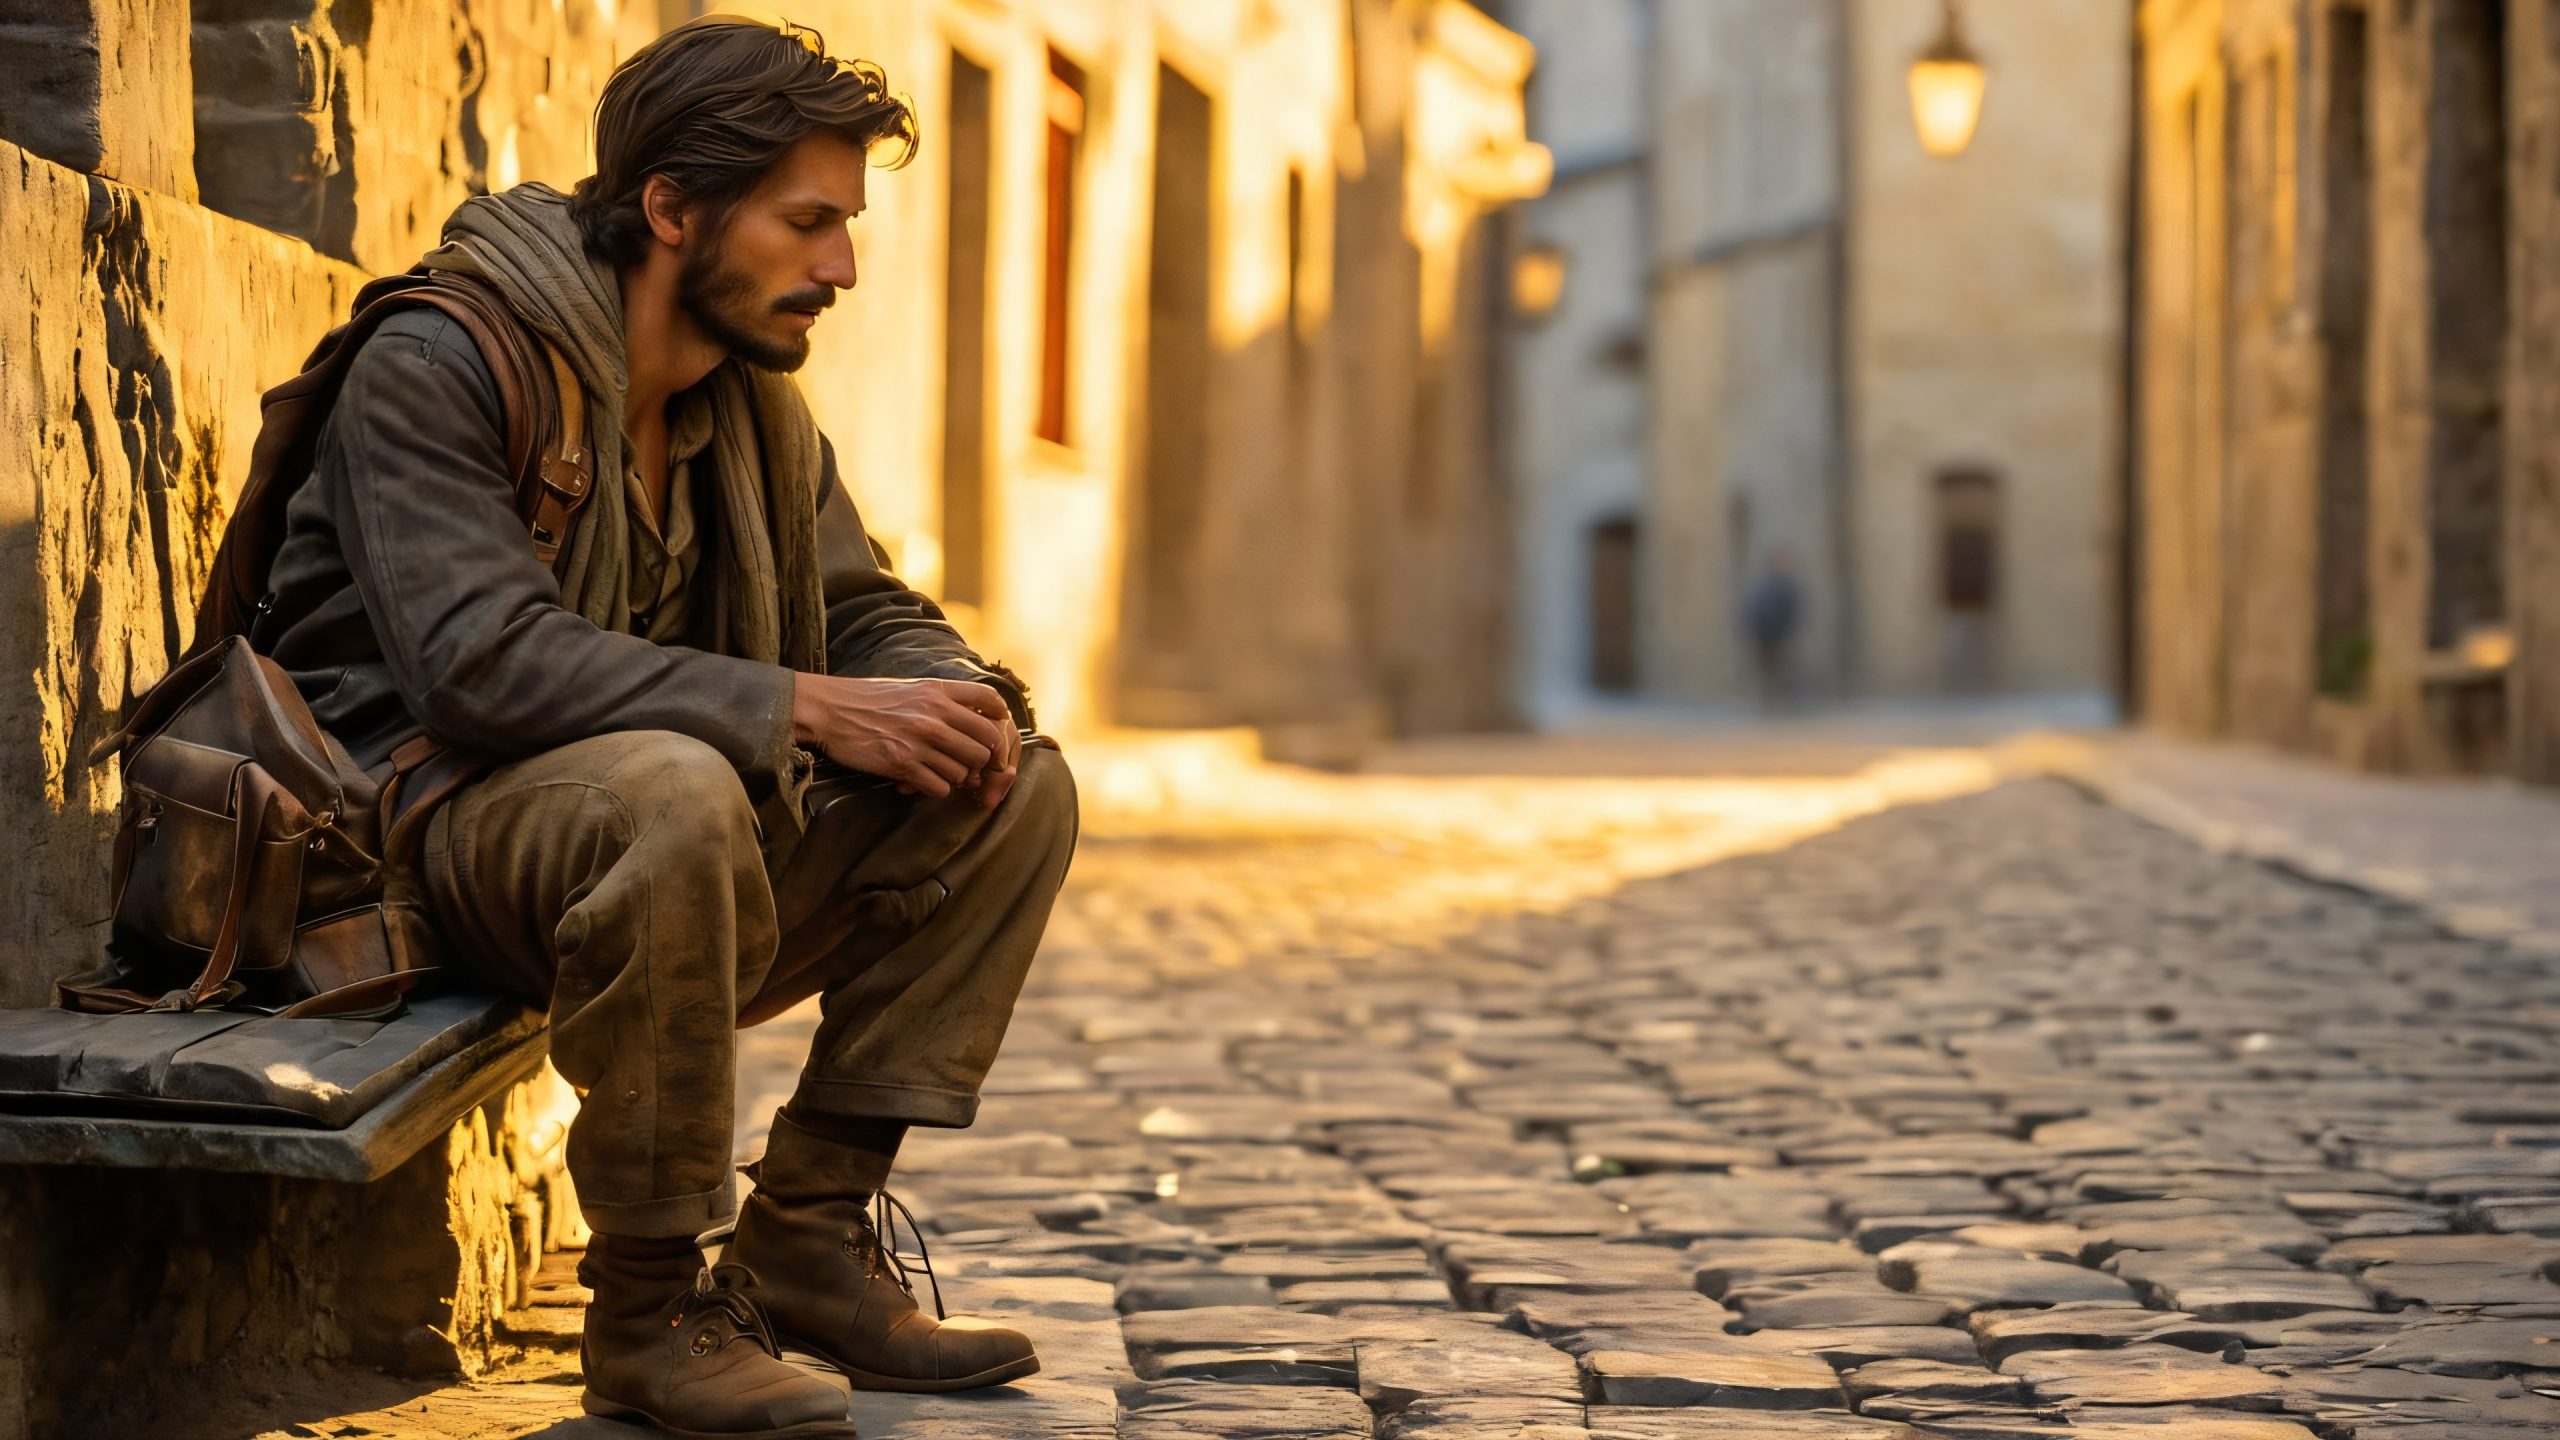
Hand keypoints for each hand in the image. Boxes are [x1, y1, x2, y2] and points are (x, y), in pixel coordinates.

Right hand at [791, 674, 1021, 808]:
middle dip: (981, 761)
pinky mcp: (903, 764)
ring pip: (964, 770)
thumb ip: (941, 700)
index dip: (1002, 721)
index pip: (990, 701)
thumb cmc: (866, 699)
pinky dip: (935, 789)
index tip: (997, 735)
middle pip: (985, 745)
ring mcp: (920, 740)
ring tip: (936, 771)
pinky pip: (940, 787)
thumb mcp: (910, 688)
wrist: (828, 710)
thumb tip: (970, 721)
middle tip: (968, 766)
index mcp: (937, 691)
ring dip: (955, 777)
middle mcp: (934, 714)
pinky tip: (920, 781)